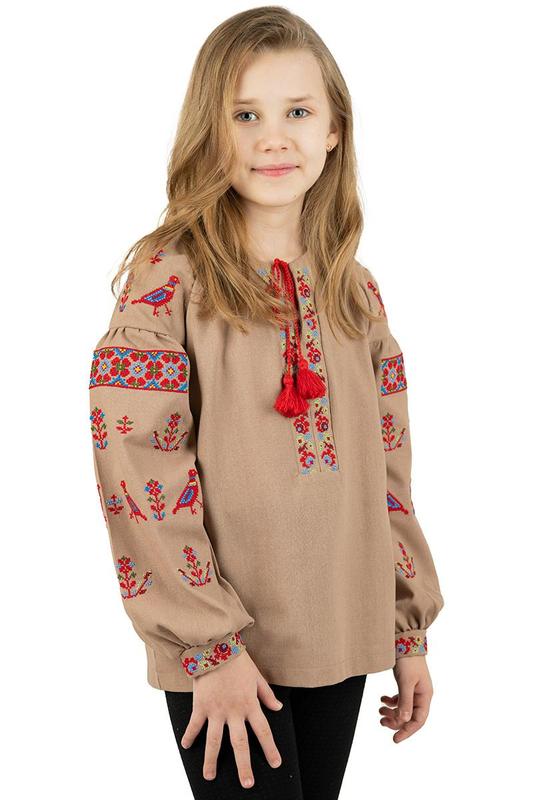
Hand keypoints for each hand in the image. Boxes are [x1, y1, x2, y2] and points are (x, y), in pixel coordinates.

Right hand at [180, 650, 283, 788]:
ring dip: (212, 760)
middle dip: (244, 766)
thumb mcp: (257, 676)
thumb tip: (278, 708)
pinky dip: (189, 736)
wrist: (215, 646)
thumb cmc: (238, 660)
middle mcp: (234, 711)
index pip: (263, 731)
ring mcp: (216, 710)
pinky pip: (194, 725)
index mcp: (250, 704)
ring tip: (210, 777)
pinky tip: (187, 747)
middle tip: (247, 783)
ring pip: (215, 741)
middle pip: (240, 744)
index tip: (275, 764)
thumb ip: (266, 695)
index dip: (270, 749)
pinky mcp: (200, 705)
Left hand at [379, 656, 433, 741]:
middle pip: (410, 716)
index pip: (418, 720)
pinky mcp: (406, 684)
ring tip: (380, 711)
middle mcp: (421, 695)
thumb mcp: (406, 682)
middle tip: (381, 721)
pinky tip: (382, 699)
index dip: (407, 731)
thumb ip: (405, 701)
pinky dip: (390, 701)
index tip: (395, 739)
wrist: (405, 640)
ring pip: (403, 708)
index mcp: (425, 696)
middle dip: (396, 721)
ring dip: (392, 712)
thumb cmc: (408, 660)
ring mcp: (414, 689)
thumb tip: (404, 720)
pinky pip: (399, 699)